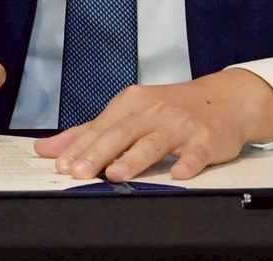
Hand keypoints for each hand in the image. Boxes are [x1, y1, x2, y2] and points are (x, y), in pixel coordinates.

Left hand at [34, 69, 272, 181]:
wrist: (226, 98)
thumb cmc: (173, 108)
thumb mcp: (131, 112)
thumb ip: (89, 132)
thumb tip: (46, 148)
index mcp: (133, 103)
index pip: (100, 126)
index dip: (79, 146)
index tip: (60, 164)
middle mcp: (155, 111)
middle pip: (122, 132)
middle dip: (98, 153)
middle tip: (79, 172)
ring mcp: (181, 124)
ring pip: (154, 141)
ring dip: (135, 157)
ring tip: (116, 173)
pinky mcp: (207, 139)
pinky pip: (196, 152)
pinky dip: (188, 162)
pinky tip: (180, 173)